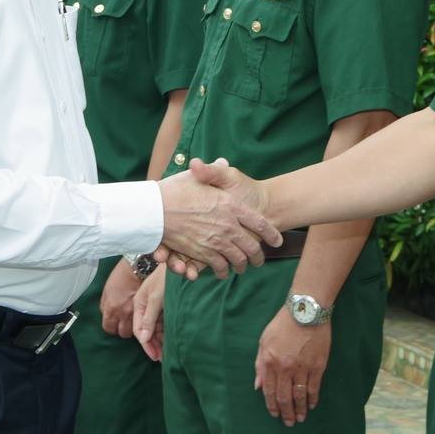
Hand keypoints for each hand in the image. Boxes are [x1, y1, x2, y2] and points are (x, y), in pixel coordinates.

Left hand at [100, 259, 140, 337]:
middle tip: (125, 324)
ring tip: (135, 322)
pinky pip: (144, 323)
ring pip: (135, 331)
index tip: (114, 325)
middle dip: (123, 330)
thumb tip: (106, 314)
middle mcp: (123, 314)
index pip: (109, 328)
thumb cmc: (121, 276)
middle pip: (123, 333)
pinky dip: (143, 323)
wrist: (138, 268)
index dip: (112, 328)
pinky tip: (143, 319)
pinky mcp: (147, 311)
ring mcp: (137, 314)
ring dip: (134, 328)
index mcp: (111, 309)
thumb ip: (105, 305)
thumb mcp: (107, 290)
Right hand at [131, 270, 166, 361]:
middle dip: (153, 345)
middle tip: (162, 359)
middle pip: (146, 331)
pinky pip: (163, 323)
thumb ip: (148, 318)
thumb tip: (143, 338)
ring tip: (168, 353)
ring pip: (155, 329)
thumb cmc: (165, 278)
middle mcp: (145, 307)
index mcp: (139, 304)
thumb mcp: (156, 298)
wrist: (179, 263)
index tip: (155, 356)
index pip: (139, 330)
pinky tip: (171, 341)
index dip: (146, 345)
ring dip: (160, 341)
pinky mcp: (165, 306)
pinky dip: (166, 333)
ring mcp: (155, 307)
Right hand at [156, 168, 278, 278]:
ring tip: (242, 267)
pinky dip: (222, 270)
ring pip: (238, 260)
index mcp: (231, 206)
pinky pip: (219, 267)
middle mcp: (228, 225)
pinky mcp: (203, 254)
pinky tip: (222, 271)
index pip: (259, 223)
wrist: (156, 208)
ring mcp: (217, 241)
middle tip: (259, 259)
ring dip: (242, 265)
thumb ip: (213, 171)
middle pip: (252, 247)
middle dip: (258, 256)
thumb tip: (222, 162)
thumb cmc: (176, 189)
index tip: (278, 241)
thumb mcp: (198, 175)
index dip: (271, 233)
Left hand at [255, 308, 330, 425]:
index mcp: (270, 361)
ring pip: (300, 395)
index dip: (272, 406)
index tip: (275, 415)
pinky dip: (313, 399)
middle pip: (284, 397)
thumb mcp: (264, 341)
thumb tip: (258, 386)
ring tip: (301, 418)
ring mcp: (302, 367)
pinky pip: (314, 387)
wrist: (305, 311)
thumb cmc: (282, 324)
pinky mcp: (317, 365)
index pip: (269, 390)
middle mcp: (285, 367)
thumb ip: (260, 365)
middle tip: (289, 423)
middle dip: (286, 413)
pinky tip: (312, 405)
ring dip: (300, 409)